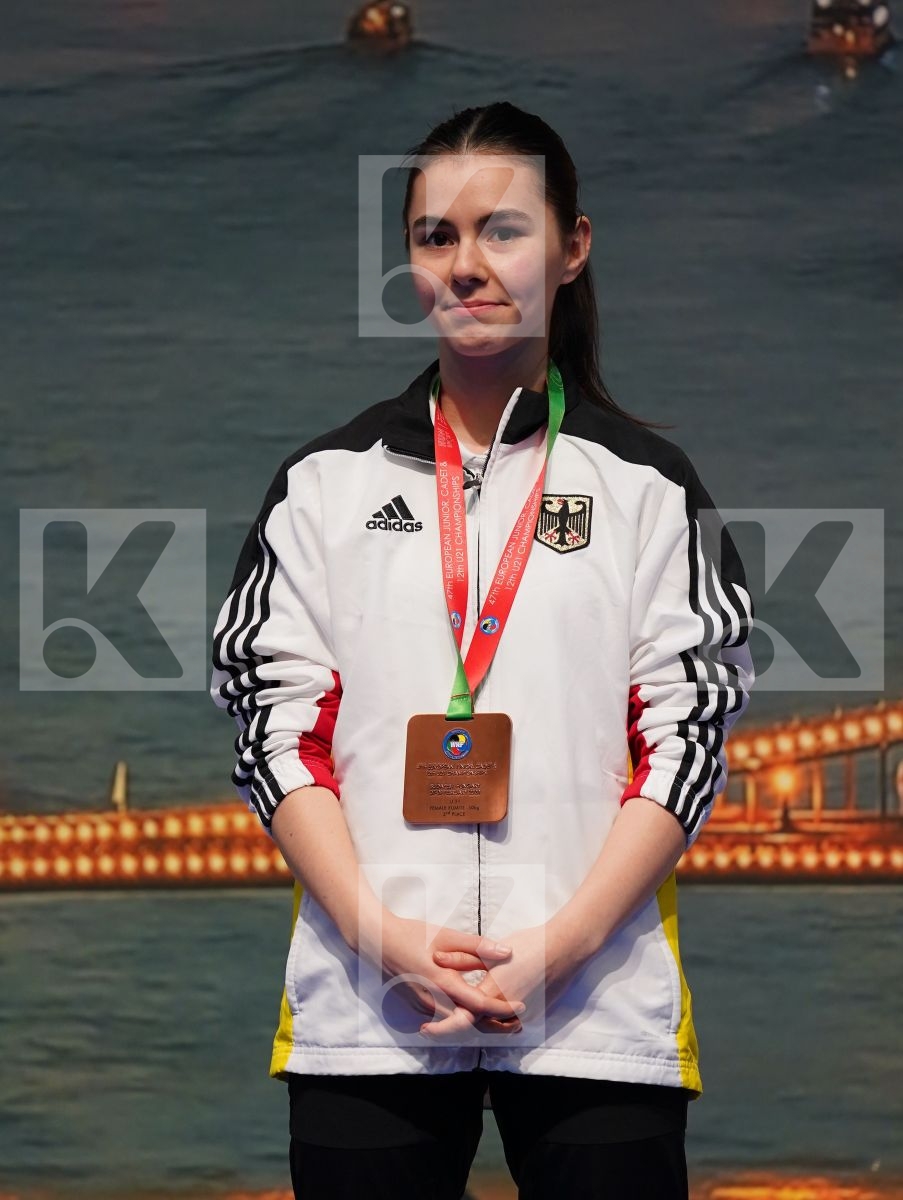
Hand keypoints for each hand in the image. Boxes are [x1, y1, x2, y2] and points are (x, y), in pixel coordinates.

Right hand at [367, 913, 526, 1026]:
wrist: (378, 942)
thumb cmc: (413, 935)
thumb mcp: (447, 936)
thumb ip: (477, 946)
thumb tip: (506, 952)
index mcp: (443, 982)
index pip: (479, 1003)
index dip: (502, 1008)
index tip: (521, 1006)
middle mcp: (433, 1001)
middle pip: (470, 1023)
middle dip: (495, 1025)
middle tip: (516, 1022)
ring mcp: (423, 1008)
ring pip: (457, 1024)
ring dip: (480, 1024)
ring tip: (502, 1019)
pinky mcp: (417, 1008)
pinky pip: (444, 1020)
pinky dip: (462, 1020)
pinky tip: (474, 1012)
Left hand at [420, 922, 578, 1040]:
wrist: (565, 949)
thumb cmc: (529, 945)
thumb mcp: (491, 950)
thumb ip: (462, 958)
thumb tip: (436, 959)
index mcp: (491, 994)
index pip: (460, 1018)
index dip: (442, 1026)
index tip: (426, 1028)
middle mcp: (505, 1011)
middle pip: (475, 1025)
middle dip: (457, 1025)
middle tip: (437, 1022)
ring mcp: (522, 1016)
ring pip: (493, 1027)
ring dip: (478, 1023)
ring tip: (462, 1015)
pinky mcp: (535, 1015)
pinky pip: (510, 1024)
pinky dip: (497, 1021)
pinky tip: (491, 1012)